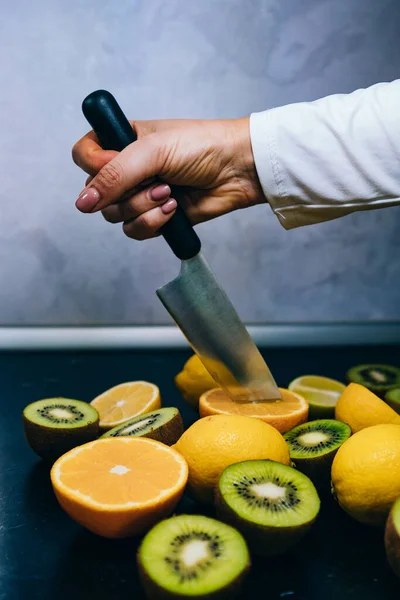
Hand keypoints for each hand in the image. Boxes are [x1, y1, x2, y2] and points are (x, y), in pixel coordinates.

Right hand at [72, 117, 265, 239]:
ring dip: (143, 208)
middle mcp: (128, 169)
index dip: (94, 166)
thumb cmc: (200, 147)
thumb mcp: (152, 152)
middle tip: (157, 181)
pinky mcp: (156, 217)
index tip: (116, 164)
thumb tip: (82, 204)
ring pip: (115, 215)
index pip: (83, 156)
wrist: (237, 170)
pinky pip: (135, 230)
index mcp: (122, 141)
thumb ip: (113, 176)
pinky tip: (175, 209)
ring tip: (170, 193)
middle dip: (127, 192)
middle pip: (98, 193)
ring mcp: (141, 194)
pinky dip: (153, 223)